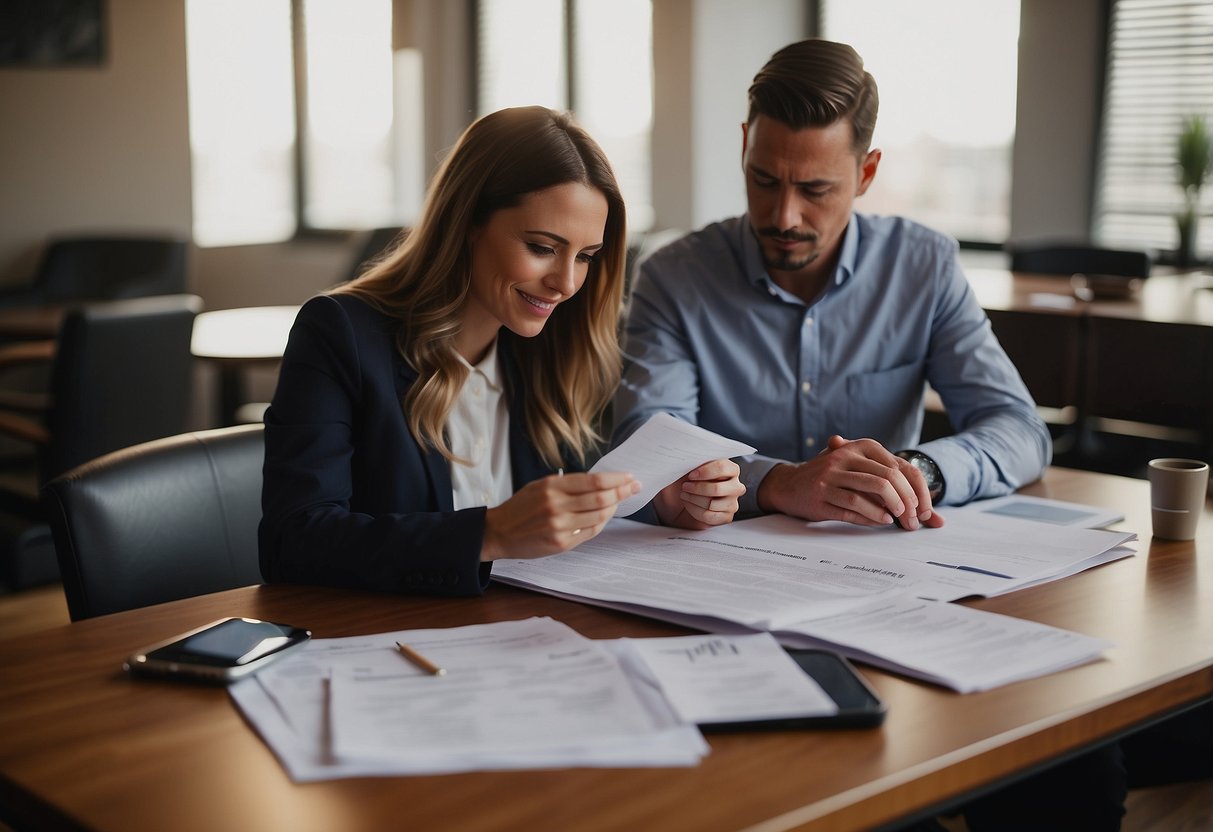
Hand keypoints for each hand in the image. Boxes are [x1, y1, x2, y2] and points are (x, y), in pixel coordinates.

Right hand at [481, 471, 640, 560]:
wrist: (498, 532)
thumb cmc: (521, 507)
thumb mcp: (540, 486)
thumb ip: (567, 484)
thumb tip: (600, 482)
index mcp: (552, 487)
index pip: (594, 481)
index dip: (616, 478)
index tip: (628, 476)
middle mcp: (557, 506)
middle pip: (601, 499)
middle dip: (622, 492)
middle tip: (634, 487)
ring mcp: (560, 526)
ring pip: (599, 516)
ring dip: (614, 508)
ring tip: (620, 501)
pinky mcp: (561, 543)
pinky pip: (590, 531)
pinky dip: (601, 523)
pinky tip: (606, 516)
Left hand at [652, 458, 744, 529]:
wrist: (679, 503)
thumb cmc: (685, 482)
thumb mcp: (685, 469)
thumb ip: (689, 461)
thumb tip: (683, 456)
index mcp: (730, 469)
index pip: (723, 467)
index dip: (705, 472)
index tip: (691, 475)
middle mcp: (735, 486)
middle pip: (717, 489)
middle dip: (696, 489)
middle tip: (685, 487)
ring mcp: (732, 503)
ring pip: (712, 504)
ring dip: (693, 499)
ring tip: (685, 495)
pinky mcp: (726, 517)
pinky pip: (709, 516)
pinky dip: (694, 510)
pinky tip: (689, 504)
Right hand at [756, 435, 943, 529]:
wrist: (790, 484)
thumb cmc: (833, 478)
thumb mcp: (860, 471)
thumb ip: (894, 487)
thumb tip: (937, 519)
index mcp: (859, 447)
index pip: (900, 466)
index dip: (918, 490)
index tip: (925, 510)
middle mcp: (844, 457)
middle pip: (888, 478)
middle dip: (907, 502)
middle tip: (914, 519)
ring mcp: (830, 477)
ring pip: (870, 490)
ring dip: (890, 509)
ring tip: (900, 520)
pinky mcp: (820, 496)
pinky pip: (851, 507)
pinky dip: (870, 516)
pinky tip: (881, 521)